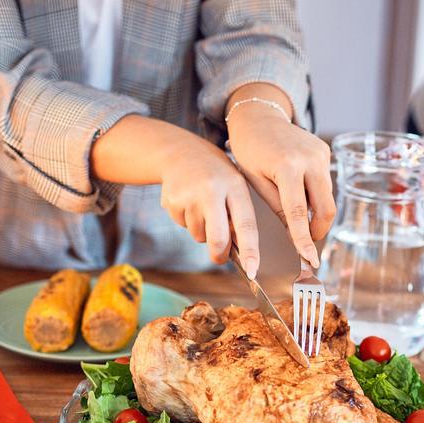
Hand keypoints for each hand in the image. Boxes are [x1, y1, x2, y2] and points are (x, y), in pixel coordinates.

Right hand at [155, 135, 260, 275]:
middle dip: (219, 255)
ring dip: (203, 230)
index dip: (250, 251)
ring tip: (203, 206)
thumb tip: (242, 252)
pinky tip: (189, 202)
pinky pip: (183, 226)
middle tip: (220, 256)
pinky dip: (188, 221)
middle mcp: (211, 190)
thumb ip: (239, 215)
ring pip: (199, 235)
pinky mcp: (171, 201)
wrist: (180, 151)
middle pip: (217, 239)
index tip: (252, 271)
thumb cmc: (216, 173)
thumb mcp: (235, 185)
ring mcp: (189, 196)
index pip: (246, 225)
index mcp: (234, 186)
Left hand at [226, 90, 334, 269]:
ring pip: (327, 197)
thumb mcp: (257, 182)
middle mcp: (310, 159)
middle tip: (305, 240)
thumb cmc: (249, 150)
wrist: (258, 116)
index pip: (299, 213)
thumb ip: (279, 208)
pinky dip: (314, 195)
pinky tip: (297, 189)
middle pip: (326, 208)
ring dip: (315, 212)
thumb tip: (295, 235)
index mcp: (287, 166)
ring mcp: (321, 154)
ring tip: (295, 211)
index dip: (305, 239)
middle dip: (317, 230)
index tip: (310, 259)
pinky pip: (324, 183)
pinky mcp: (325, 152)